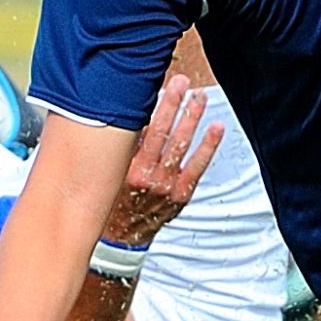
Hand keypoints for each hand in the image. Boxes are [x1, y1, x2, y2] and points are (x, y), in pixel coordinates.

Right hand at [102, 74, 221, 246]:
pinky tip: (216, 128)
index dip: (153, 106)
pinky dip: (208, 146)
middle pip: (162, 132)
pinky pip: (197, 167)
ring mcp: (165, 187)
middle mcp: (146, 176)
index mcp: (125, 169)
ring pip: (180, 145)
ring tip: (199, 97)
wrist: (121, 237)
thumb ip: (117, 148)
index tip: (159, 85)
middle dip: (173, 104)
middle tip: (182, 82)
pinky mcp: (181, 195)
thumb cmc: (110, 200)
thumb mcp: (105, 174)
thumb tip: (124, 113)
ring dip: (191, 118)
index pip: (141, 129)